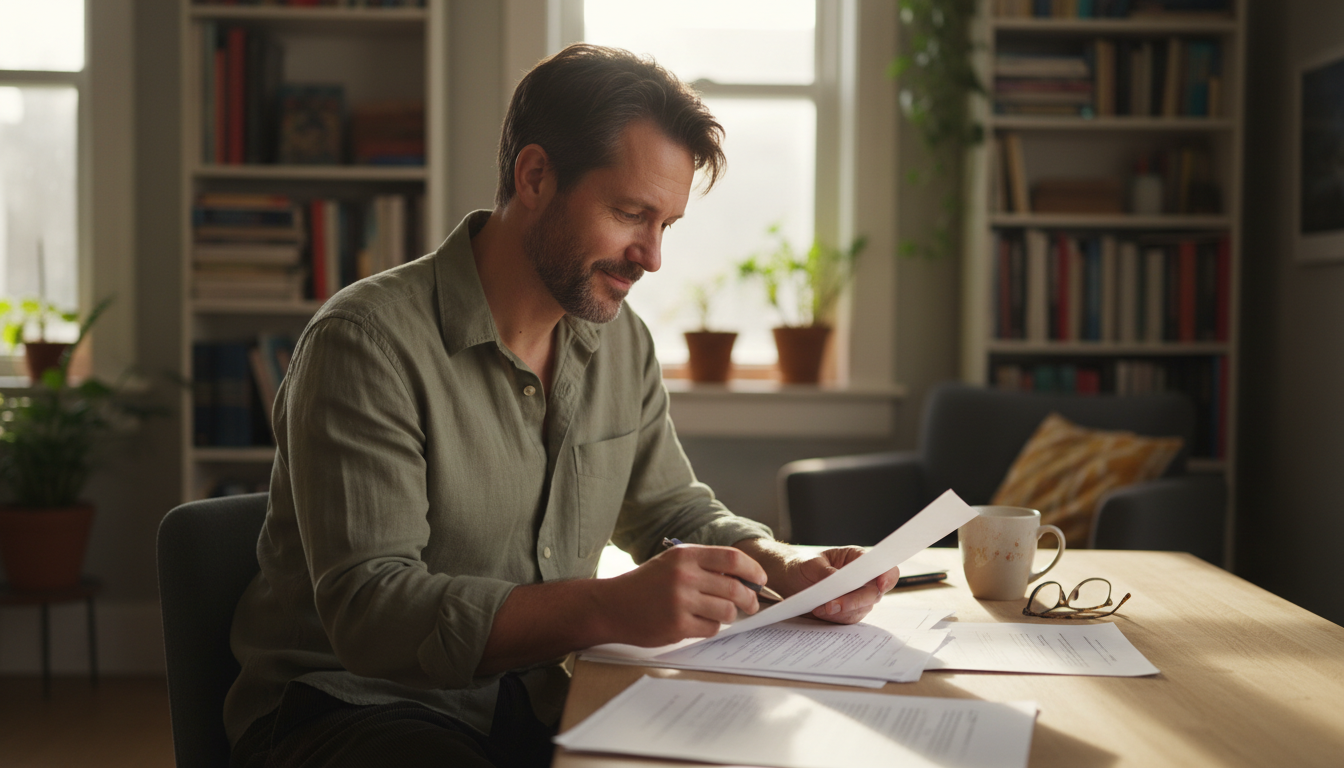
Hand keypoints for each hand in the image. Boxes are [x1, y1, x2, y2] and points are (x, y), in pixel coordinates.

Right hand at [596, 543, 767, 646]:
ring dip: (729, 616)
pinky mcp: (677, 625)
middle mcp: (684, 576)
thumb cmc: (646, 584)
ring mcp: (680, 602)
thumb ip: (704, 565)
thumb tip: (744, 577)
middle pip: (735, 588)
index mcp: (685, 555)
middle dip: (749, 600)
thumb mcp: (673, 563)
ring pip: (727, 611)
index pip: (733, 558)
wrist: (611, 605)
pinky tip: (697, 623)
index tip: (761, 580)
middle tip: (750, 605)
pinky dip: (710, 628)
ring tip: (719, 615)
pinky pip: (711, 629)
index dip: (753, 570)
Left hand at [787, 546, 900, 624]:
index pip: (883, 567)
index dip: (887, 576)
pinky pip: (849, 618)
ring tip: (820, 608)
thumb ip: (826, 572)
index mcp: (858, 559)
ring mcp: (856, 596)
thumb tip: (838, 581)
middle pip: (873, 593)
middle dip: (855, 601)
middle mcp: (862, 578)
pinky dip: (835, 618)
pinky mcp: (847, 611)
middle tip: (833, 604)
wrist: (789, 579)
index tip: (880, 584)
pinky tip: (819, 611)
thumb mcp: (810, 564)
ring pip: (861, 609)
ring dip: (842, 611)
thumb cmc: (802, 565)